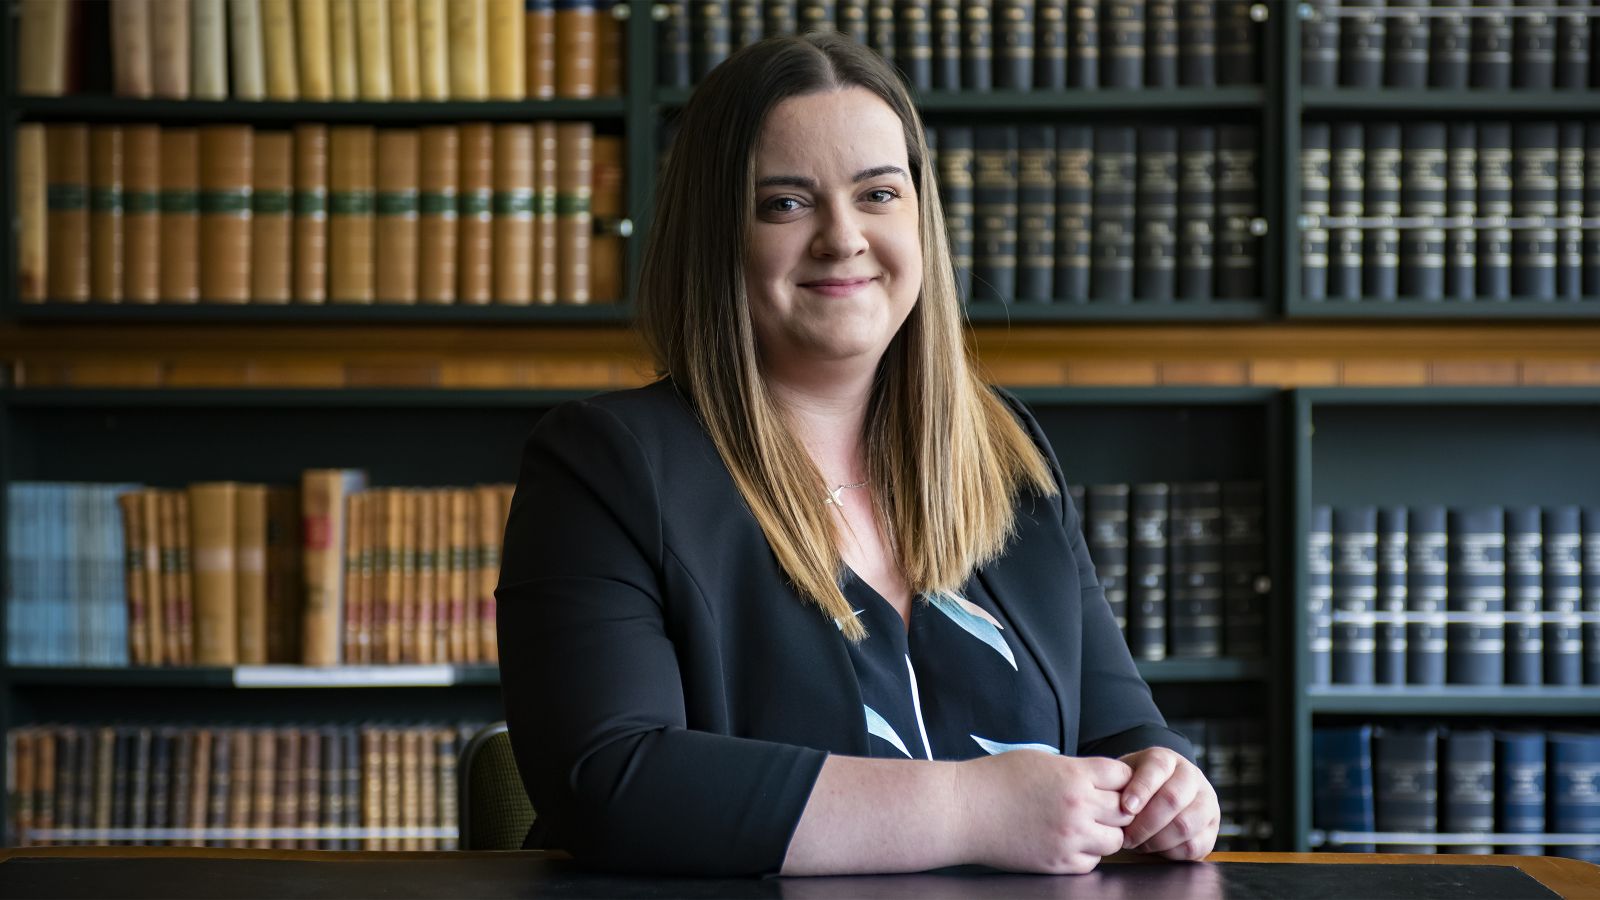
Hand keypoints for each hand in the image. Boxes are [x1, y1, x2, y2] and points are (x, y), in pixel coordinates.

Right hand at [956, 750, 1135, 874]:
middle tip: (1100, 805)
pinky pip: (1092, 861)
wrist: (964, 810)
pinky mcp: (1058, 862)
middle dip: (1116, 806)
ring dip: (1105, 832)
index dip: (1118, 779)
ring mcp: (1070, 837)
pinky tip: (1069, 841)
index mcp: (1074, 776)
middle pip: (1125, 810)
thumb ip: (1075, 770)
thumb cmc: (995, 780)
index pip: (1122, 776)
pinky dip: (1087, 853)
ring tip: (1085, 825)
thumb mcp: (1041, 760)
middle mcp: (1078, 807)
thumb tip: (1100, 781)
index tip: (1108, 783)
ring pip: (1115, 840)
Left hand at [1116, 747, 1219, 860]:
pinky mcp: (1212, 829)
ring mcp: (1207, 802)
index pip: (1157, 767)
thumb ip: (1119, 785)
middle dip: (1145, 823)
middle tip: (1126, 837)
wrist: (1157, 798)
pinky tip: (1155, 849)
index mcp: (1167, 759)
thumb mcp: (1124, 778)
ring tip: (1138, 844)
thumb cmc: (1134, 789)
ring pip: (1185, 825)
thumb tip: (1117, 807)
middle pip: (1172, 799)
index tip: (1125, 808)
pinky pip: (1193, 846)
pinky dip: (1170, 853)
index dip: (1141, 789)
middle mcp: (1192, 776)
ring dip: (1156, 840)